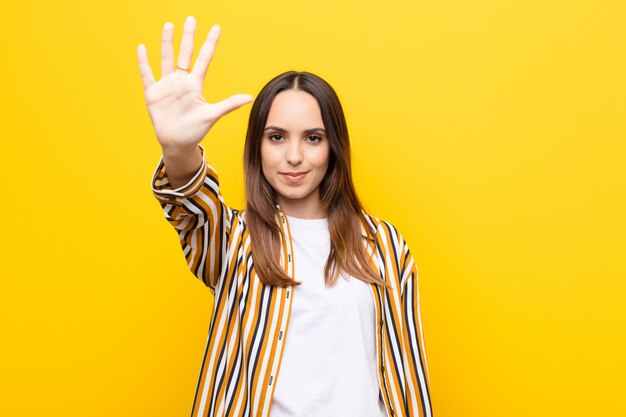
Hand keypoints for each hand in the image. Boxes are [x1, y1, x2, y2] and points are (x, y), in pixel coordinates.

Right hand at [136, 16, 252, 150]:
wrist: (177, 143)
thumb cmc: (195, 130)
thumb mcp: (212, 115)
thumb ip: (229, 104)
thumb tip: (249, 97)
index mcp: (195, 84)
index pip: (204, 58)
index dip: (210, 43)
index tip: (216, 28)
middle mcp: (181, 81)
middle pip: (185, 53)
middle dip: (188, 36)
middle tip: (191, 18)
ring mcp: (166, 85)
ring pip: (166, 58)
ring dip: (167, 42)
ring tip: (169, 25)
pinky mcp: (153, 93)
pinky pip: (147, 74)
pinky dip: (144, 61)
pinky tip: (142, 47)